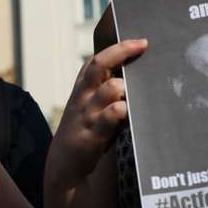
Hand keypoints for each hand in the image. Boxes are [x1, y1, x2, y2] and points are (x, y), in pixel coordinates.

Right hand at [47, 39, 147, 188]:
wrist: (64, 164)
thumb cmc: (85, 131)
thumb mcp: (90, 107)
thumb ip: (107, 91)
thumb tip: (137, 78)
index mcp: (82, 88)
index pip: (96, 59)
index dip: (118, 47)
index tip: (141, 42)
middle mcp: (83, 96)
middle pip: (100, 64)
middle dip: (122, 51)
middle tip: (143, 46)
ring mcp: (88, 113)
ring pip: (111, 87)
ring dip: (127, 88)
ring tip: (138, 95)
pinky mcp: (93, 133)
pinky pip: (113, 114)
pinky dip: (126, 111)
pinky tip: (134, 115)